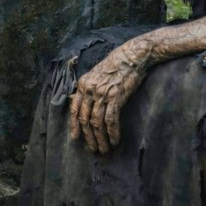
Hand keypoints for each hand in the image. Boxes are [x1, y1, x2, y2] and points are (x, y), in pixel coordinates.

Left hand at [69, 38, 152, 153]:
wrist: (130, 57)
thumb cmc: (115, 66)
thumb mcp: (96, 75)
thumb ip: (88, 89)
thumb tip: (81, 102)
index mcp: (83, 85)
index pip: (74, 109)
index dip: (74, 126)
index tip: (75, 138)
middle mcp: (90, 90)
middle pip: (85, 119)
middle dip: (88, 137)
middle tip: (93, 149)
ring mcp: (102, 94)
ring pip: (97, 123)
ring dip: (100, 139)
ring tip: (105, 149)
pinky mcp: (115, 98)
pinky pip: (111, 120)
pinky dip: (112, 133)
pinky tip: (115, 141)